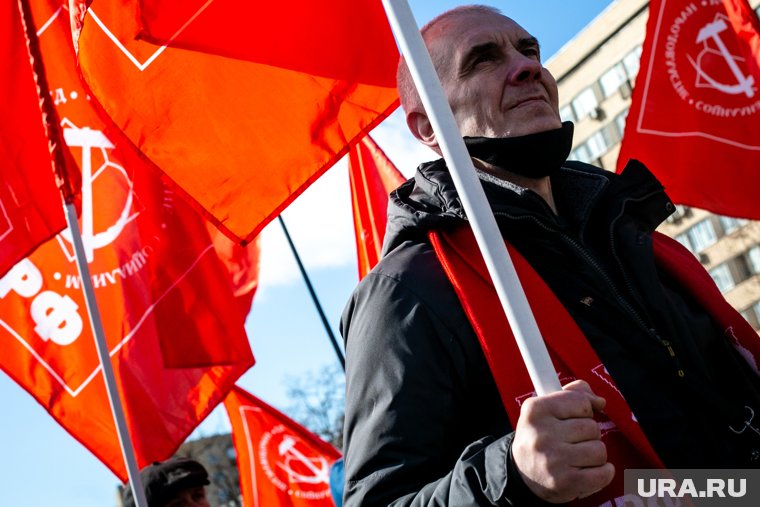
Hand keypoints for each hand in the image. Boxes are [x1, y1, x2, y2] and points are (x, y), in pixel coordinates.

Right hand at [511, 380, 614, 502]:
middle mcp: (542, 434)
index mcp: (535, 410)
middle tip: (572, 441)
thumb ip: (572, 395)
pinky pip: (603, 473)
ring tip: (578, 456)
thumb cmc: (539, 437)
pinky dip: (604, 472)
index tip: (573, 419)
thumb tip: (599, 402)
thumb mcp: (545, 409)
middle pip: (592, 427)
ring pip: (599, 450)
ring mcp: (554, 459)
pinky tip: (590, 470)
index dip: (583, 411)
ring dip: (594, 454)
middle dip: (588, 434)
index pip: (580, 402)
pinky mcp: (565, 482)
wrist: (521, 474)